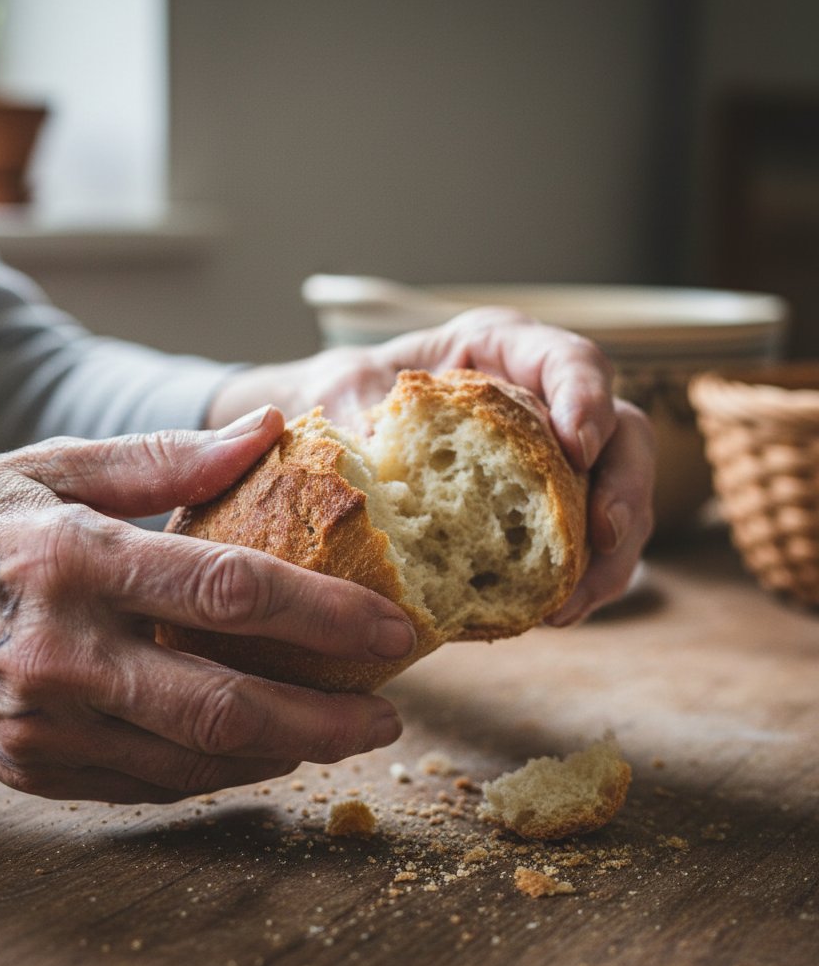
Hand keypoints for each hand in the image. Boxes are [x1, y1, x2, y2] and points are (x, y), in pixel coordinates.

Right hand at [0, 407, 413, 801]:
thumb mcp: (52, 465)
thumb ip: (166, 456)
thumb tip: (266, 430)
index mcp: (75, 558)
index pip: (229, 591)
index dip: (325, 615)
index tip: (391, 629)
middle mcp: (64, 653)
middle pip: (228, 705)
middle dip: (328, 717)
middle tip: (389, 713)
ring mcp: (46, 724)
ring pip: (197, 759)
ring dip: (285, 750)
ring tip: (340, 729)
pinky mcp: (33, 769)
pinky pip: (151, 784)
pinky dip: (219, 770)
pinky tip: (260, 747)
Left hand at [208, 308, 654, 621]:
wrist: (342, 426)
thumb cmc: (350, 392)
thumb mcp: (345, 388)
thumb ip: (360, 407)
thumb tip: (373, 447)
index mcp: (504, 350)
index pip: (571, 361)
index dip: (586, 398)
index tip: (577, 444)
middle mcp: (545, 398)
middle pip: (624, 435)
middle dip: (623, 488)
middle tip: (604, 534)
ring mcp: (557, 456)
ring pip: (617, 498)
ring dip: (608, 556)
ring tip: (569, 605)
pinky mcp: (550, 509)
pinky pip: (589, 546)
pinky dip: (582, 582)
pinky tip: (554, 615)